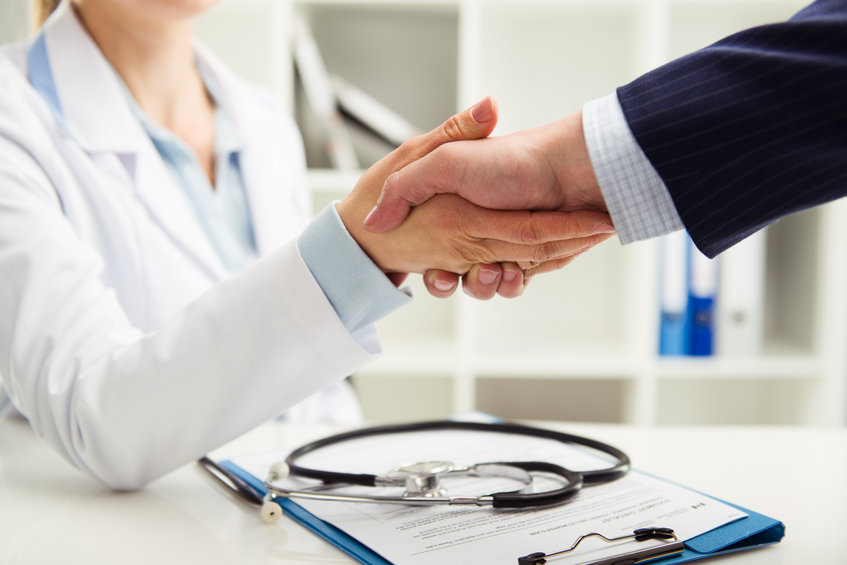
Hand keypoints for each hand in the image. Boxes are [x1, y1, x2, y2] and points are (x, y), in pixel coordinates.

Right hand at [336, 102, 614, 281]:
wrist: (573, 165)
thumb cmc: (511, 159)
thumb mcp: (446, 161)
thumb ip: (407, 185)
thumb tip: (373, 221)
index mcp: (455, 208)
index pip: (425, 246)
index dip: (422, 264)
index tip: (429, 270)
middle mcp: (478, 225)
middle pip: (453, 272)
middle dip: (452, 281)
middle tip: (462, 272)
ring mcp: (507, 242)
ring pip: (485, 283)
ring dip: (487, 285)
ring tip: (497, 272)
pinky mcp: (536, 255)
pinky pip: (516, 282)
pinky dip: (515, 282)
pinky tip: (518, 272)